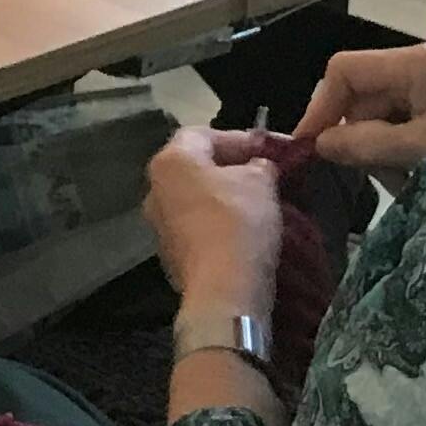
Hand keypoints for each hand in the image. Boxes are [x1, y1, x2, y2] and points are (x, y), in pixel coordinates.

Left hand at [146, 126, 284, 320]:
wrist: (223, 290)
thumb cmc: (239, 222)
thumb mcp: (261, 181)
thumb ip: (260, 165)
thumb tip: (259, 166)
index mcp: (170, 161)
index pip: (204, 134)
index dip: (240, 138)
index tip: (270, 149)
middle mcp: (155, 188)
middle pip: (196, 166)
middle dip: (232, 167)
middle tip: (266, 173)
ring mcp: (159, 224)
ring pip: (196, 198)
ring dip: (226, 196)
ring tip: (261, 201)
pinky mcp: (171, 254)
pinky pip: (197, 227)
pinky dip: (219, 223)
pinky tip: (245, 230)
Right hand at [291, 42, 425, 173]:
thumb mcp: (425, 151)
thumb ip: (369, 146)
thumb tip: (320, 144)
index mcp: (414, 64)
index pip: (344, 71)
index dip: (321, 107)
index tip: (311, 146)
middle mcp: (418, 67)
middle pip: (359, 96)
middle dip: (359, 137)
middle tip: (375, 173)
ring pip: (378, 116)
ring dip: (382, 152)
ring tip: (410, 179)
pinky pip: (401, 126)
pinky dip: (402, 154)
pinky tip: (422, 175)